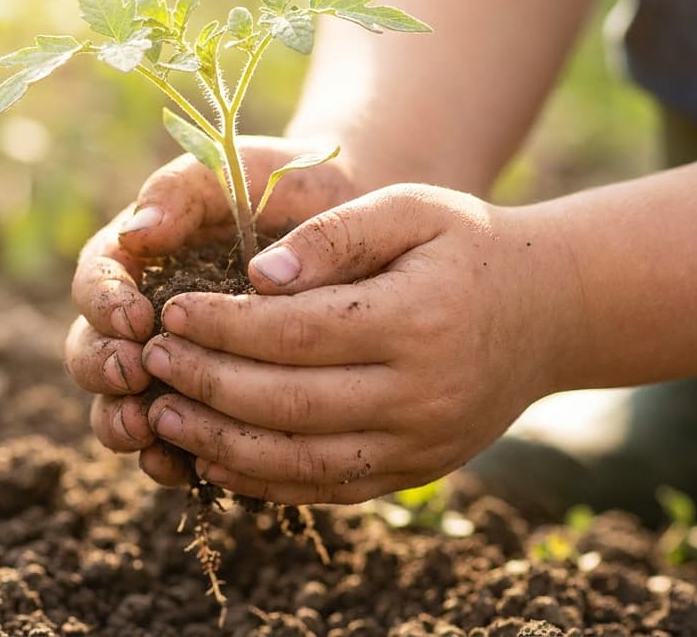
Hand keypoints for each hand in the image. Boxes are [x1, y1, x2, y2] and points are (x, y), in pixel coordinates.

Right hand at [64, 136, 361, 482]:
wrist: (346, 226)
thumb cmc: (283, 187)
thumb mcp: (235, 169)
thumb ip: (185, 190)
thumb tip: (139, 233)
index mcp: (135, 258)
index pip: (96, 282)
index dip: (104, 303)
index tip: (136, 317)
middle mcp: (141, 318)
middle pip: (91, 351)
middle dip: (102, 368)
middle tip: (132, 375)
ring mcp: (170, 367)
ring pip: (121, 406)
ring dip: (123, 422)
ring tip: (146, 430)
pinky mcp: (204, 407)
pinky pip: (175, 442)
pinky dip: (173, 457)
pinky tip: (186, 467)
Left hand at [139, 183, 578, 502]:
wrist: (547, 312)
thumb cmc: (466, 247)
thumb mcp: (412, 209)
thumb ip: (335, 233)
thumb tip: (259, 275)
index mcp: (416, 320)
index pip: (294, 332)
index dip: (222, 326)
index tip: (170, 311)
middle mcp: (421, 393)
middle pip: (287, 402)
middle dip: (206, 383)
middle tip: (149, 363)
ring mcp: (420, 443)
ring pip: (299, 459)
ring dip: (220, 442)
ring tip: (164, 413)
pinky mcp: (416, 471)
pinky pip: (327, 487)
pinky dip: (264, 479)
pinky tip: (215, 456)